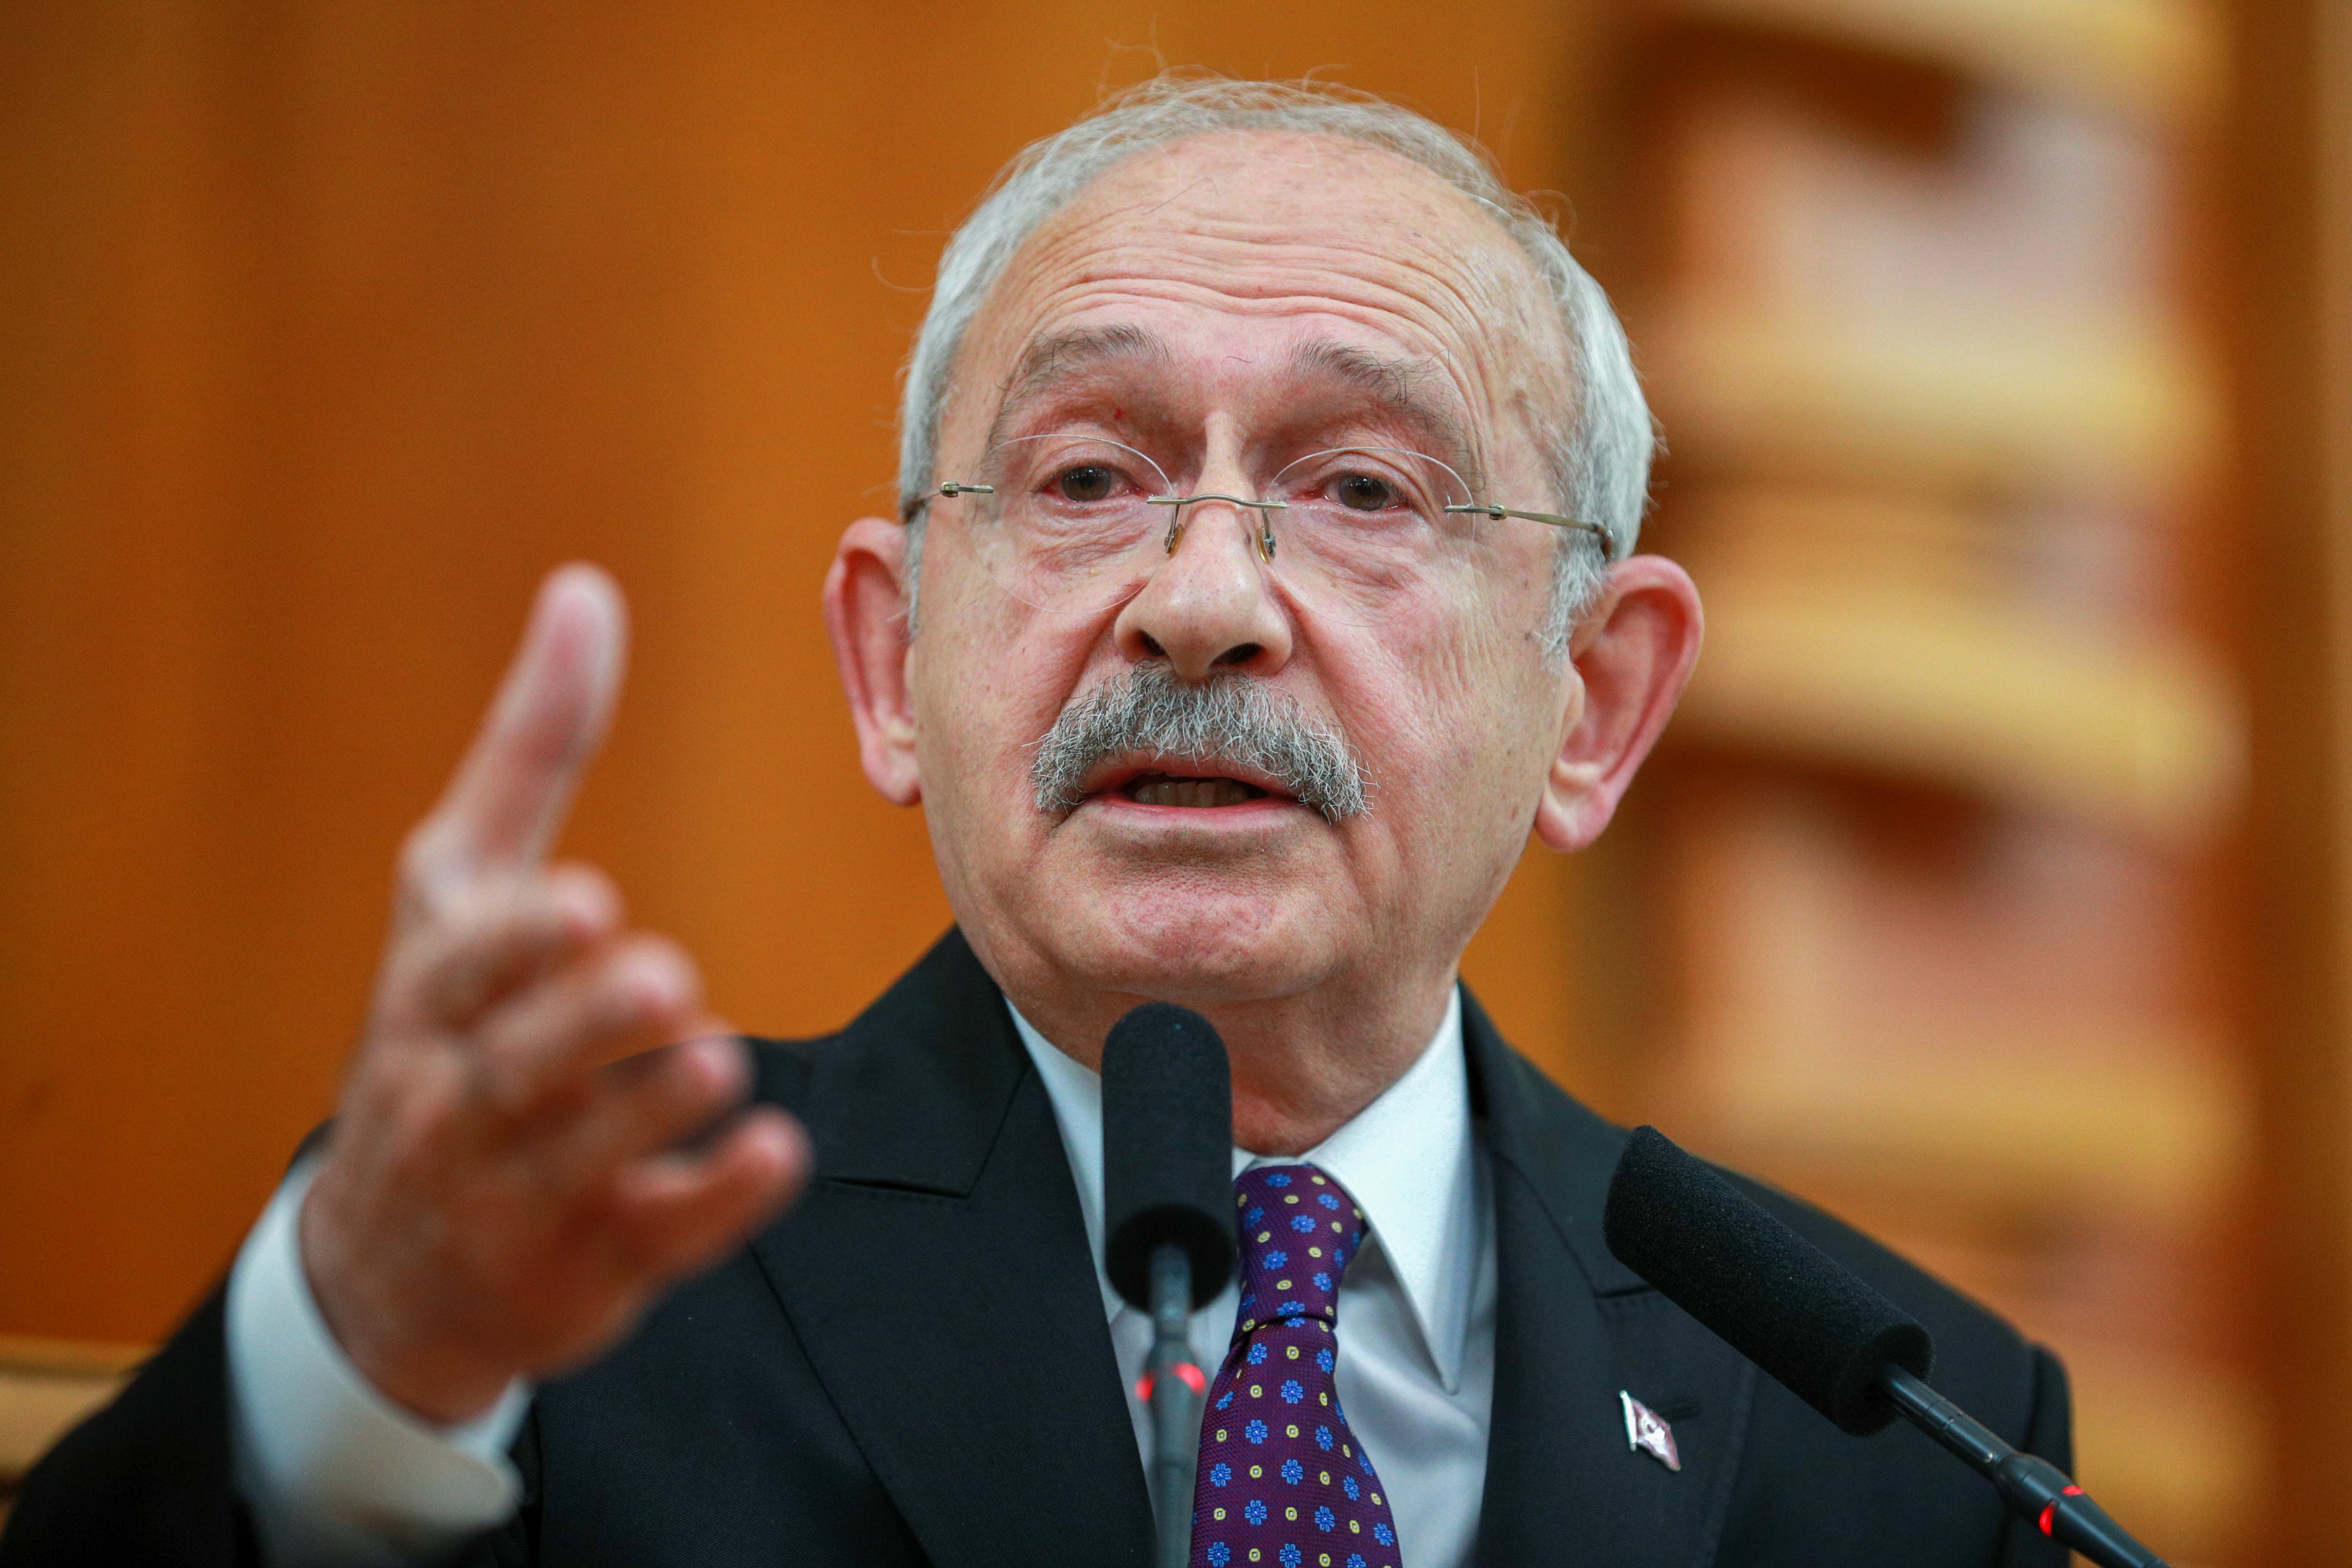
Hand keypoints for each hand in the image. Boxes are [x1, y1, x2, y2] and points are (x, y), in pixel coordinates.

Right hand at [298, 565, 808, 1424]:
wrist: (390, 1270)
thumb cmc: (444, 1029)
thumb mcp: (459, 890)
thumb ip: (531, 750)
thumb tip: (585, 589)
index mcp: (433, 998)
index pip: (466, 968)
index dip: (521, 944)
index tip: (585, 905)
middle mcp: (461, 1099)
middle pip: (521, 1064)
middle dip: (585, 1024)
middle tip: (661, 979)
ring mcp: (521, 1194)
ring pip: (587, 1156)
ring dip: (651, 1108)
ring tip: (714, 1058)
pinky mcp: (592, 1262)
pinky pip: (657, 1236)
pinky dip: (713, 1201)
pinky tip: (775, 1155)